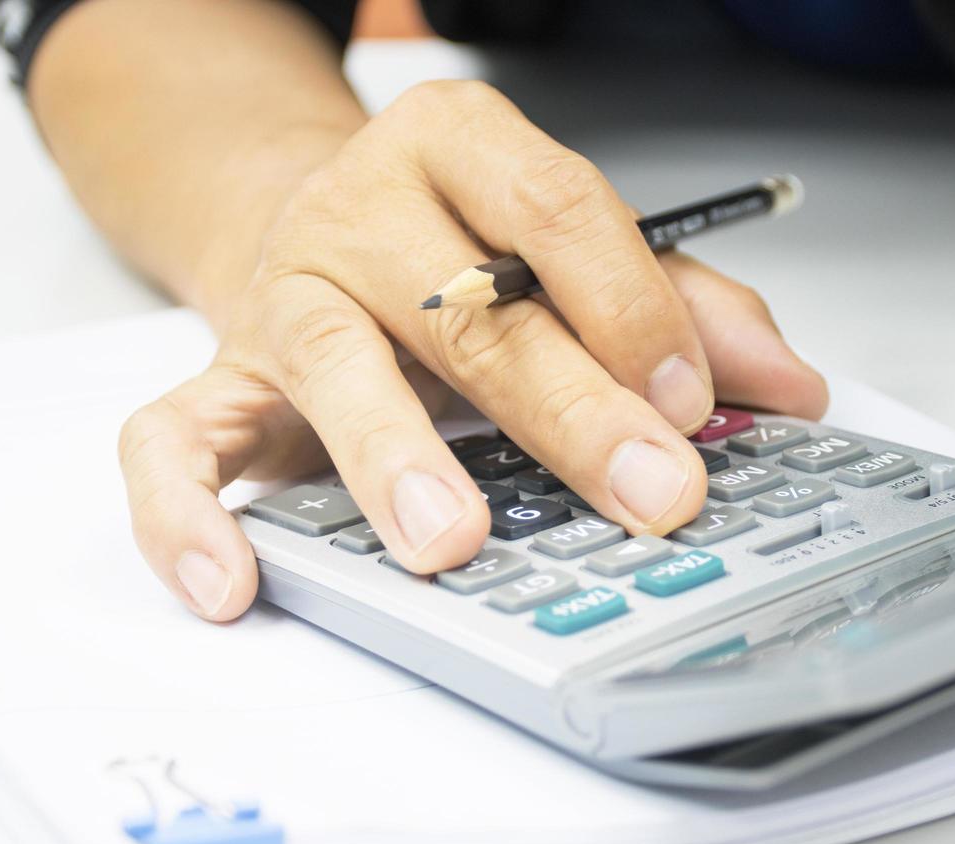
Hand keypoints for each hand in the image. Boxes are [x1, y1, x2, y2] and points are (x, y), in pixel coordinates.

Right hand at [118, 80, 827, 620]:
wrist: (322, 233)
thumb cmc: (462, 250)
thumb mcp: (574, 255)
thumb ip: (679, 309)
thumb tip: (785, 388)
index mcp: (460, 149)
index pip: (556, 209)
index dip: (631, 309)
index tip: (693, 403)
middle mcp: (362, 209)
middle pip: (464, 304)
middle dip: (566, 408)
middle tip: (645, 491)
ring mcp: (281, 296)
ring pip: (331, 365)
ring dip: (394, 454)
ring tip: (450, 539)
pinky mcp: (219, 379)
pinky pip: (169, 440)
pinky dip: (184, 514)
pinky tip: (235, 583)